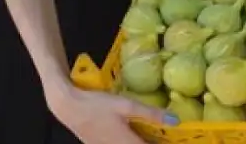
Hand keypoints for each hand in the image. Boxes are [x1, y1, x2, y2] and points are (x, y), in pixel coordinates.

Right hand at [49, 85, 177, 143]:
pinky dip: (130, 141)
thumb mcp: (126, 105)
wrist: (69, 107)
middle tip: (163, 136)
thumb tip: (176, 121)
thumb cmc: (98, 105)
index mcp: (126, 143)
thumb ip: (151, 114)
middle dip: (152, 142)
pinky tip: (134, 133)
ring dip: (141, 141)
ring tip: (153, 134)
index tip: (173, 140)